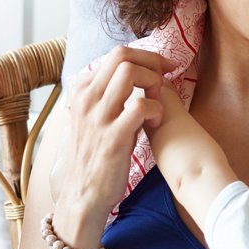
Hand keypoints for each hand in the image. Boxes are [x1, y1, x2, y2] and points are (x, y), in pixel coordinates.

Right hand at [49, 46, 172, 248]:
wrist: (83, 194)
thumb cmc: (95, 154)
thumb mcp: (92, 117)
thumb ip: (107, 95)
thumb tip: (135, 73)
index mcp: (82, 91)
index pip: (116, 55)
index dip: (145, 57)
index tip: (162, 68)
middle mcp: (86, 99)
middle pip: (122, 56)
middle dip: (152, 61)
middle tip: (167, 76)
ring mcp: (98, 117)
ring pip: (129, 73)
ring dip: (153, 81)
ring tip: (160, 100)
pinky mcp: (114, 137)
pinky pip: (141, 106)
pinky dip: (156, 109)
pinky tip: (158, 122)